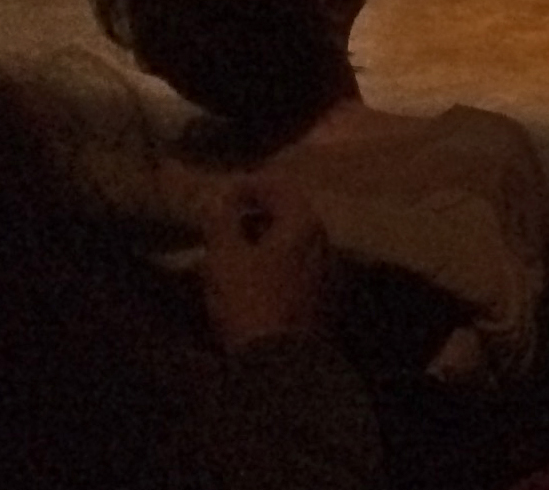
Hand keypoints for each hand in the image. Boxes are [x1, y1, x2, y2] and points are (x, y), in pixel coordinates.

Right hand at [199, 173, 328, 350]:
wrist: (278, 362)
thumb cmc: (249, 302)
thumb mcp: (224, 258)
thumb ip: (221, 222)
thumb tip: (221, 198)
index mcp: (304, 223)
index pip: (278, 187)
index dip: (248, 186)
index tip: (224, 193)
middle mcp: (323, 240)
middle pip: (289, 213)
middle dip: (257, 214)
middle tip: (227, 222)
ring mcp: (327, 269)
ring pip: (293, 242)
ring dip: (264, 239)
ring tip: (234, 250)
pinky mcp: (323, 296)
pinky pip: (297, 266)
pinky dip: (275, 262)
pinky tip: (253, 277)